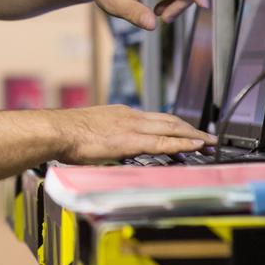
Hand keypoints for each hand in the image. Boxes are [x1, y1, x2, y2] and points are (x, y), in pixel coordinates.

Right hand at [51, 105, 214, 163]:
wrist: (57, 131)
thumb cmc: (66, 135)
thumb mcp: (91, 132)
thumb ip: (105, 139)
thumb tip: (107, 150)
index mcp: (120, 114)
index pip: (154, 119)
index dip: (173, 125)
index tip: (186, 131)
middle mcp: (130, 116)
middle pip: (169, 120)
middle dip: (190, 128)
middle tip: (207, 136)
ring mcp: (132, 126)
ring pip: (172, 128)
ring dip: (192, 135)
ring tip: (208, 143)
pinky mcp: (131, 140)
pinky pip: (164, 141)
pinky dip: (183, 143)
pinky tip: (195, 147)